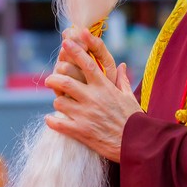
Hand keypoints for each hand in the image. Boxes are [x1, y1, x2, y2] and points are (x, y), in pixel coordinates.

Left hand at [44, 37, 141, 162]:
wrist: (137, 144)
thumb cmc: (135, 119)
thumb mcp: (130, 97)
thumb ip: (122, 81)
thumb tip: (122, 65)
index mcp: (105, 88)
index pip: (87, 64)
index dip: (75, 51)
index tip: (66, 43)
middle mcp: (92, 98)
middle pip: (65, 81)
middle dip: (53, 78)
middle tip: (49, 80)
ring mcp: (85, 115)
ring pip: (59, 102)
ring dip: (57, 101)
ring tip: (59, 103)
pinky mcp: (80, 131)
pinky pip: (58, 123)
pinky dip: (52, 121)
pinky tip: (51, 119)